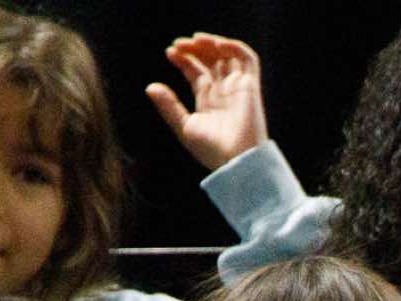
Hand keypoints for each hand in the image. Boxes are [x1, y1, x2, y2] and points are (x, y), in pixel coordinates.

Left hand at [146, 33, 266, 170]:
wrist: (237, 160)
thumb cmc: (212, 150)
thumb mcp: (184, 126)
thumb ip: (168, 106)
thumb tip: (150, 86)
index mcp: (207, 102)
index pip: (196, 71)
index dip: (184, 59)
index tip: (170, 52)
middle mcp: (223, 92)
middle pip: (210, 60)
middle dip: (195, 48)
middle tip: (179, 44)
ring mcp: (237, 88)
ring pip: (227, 56)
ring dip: (212, 43)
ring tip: (195, 40)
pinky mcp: (250, 86)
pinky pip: (248, 59)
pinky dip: (234, 46)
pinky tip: (217, 44)